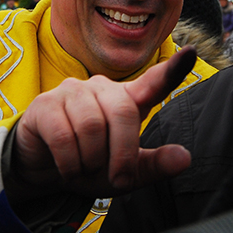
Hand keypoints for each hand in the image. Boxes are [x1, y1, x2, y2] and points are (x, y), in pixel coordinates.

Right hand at [7, 47, 196, 198]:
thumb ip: (154, 166)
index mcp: (126, 100)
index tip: (190, 53)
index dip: (172, 70)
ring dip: (91, 160)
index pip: (154, 83)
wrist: (42, 170)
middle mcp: (101, 89)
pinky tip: (67, 168)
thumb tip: (185, 158)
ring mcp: (72, 92)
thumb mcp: (125, 174)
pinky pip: (64, 135)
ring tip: (84, 169)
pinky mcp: (45, 104)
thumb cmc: (89, 164)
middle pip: (124, 112)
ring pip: (92, 125)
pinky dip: (69, 162)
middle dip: (122, 154)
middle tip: (116, 179)